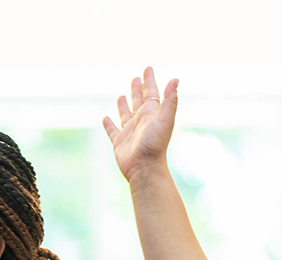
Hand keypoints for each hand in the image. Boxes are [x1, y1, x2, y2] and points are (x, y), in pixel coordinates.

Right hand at [102, 66, 178, 182]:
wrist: (145, 168)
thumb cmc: (155, 144)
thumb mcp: (164, 119)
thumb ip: (170, 100)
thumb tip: (175, 79)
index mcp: (152, 115)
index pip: (151, 93)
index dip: (149, 80)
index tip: (148, 68)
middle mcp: (142, 122)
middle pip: (139, 101)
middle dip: (138, 89)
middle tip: (136, 77)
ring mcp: (130, 132)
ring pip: (126, 114)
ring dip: (124, 105)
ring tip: (122, 95)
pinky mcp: (119, 142)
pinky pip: (112, 130)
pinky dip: (109, 124)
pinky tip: (105, 118)